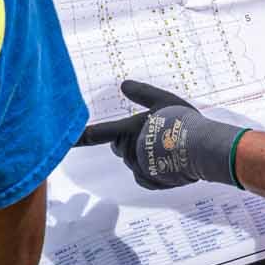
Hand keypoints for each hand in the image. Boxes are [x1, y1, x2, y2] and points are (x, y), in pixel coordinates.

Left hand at [78, 80, 250, 189]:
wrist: (202, 148)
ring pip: (136, 162)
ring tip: (170, 147)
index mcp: (127, 130)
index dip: (78, 138)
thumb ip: (142, 93)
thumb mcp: (163, 100)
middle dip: (131, 141)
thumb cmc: (183, 122)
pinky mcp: (150, 181)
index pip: (96, 134)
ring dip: (147, 155)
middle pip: (120, 148)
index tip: (61, 140)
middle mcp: (129, 150)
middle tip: (155, 134)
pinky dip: (155, 171)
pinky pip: (146, 176)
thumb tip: (123, 84)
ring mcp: (138, 168)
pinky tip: (170, 163)